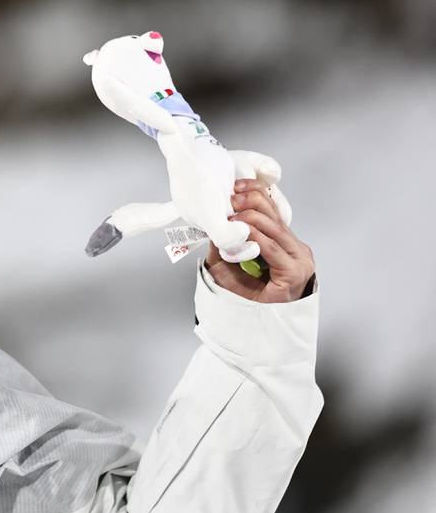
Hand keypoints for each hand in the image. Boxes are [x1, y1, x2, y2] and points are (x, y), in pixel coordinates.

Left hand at [205, 179, 314, 302]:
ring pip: (275, 229)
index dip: (256, 194)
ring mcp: (299, 260)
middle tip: (232, 195)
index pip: (274, 212)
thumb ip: (223, 243)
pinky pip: (273, 249)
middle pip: (276, 216)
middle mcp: (296, 248)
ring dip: (252, 217)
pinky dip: (256, 237)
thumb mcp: (228, 264)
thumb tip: (213, 222)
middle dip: (253, 201)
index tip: (236, 185)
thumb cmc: (246, 297)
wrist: (255, 327)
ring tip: (232, 211)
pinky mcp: (294, 273)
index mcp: (286, 243)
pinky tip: (242, 230)